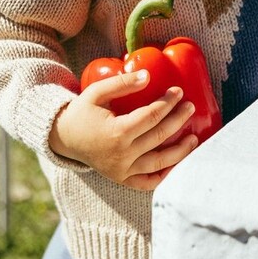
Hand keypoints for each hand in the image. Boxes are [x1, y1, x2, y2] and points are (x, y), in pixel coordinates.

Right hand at [49, 70, 198, 189]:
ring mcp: (122, 170)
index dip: (168, 103)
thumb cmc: (82, 112)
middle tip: (191, 107)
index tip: (178, 92)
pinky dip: (164, 177)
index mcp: (116, 132)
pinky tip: (176, 165)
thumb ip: (122, 82)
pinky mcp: (122, 179)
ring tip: (194, 138)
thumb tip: (148, 75)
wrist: (63, 138)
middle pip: (159, 137)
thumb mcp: (97, 92)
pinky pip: (147, 183)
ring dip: (180, 151)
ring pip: (159, 163)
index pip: (151, 117)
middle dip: (178, 120)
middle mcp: (121, 154)